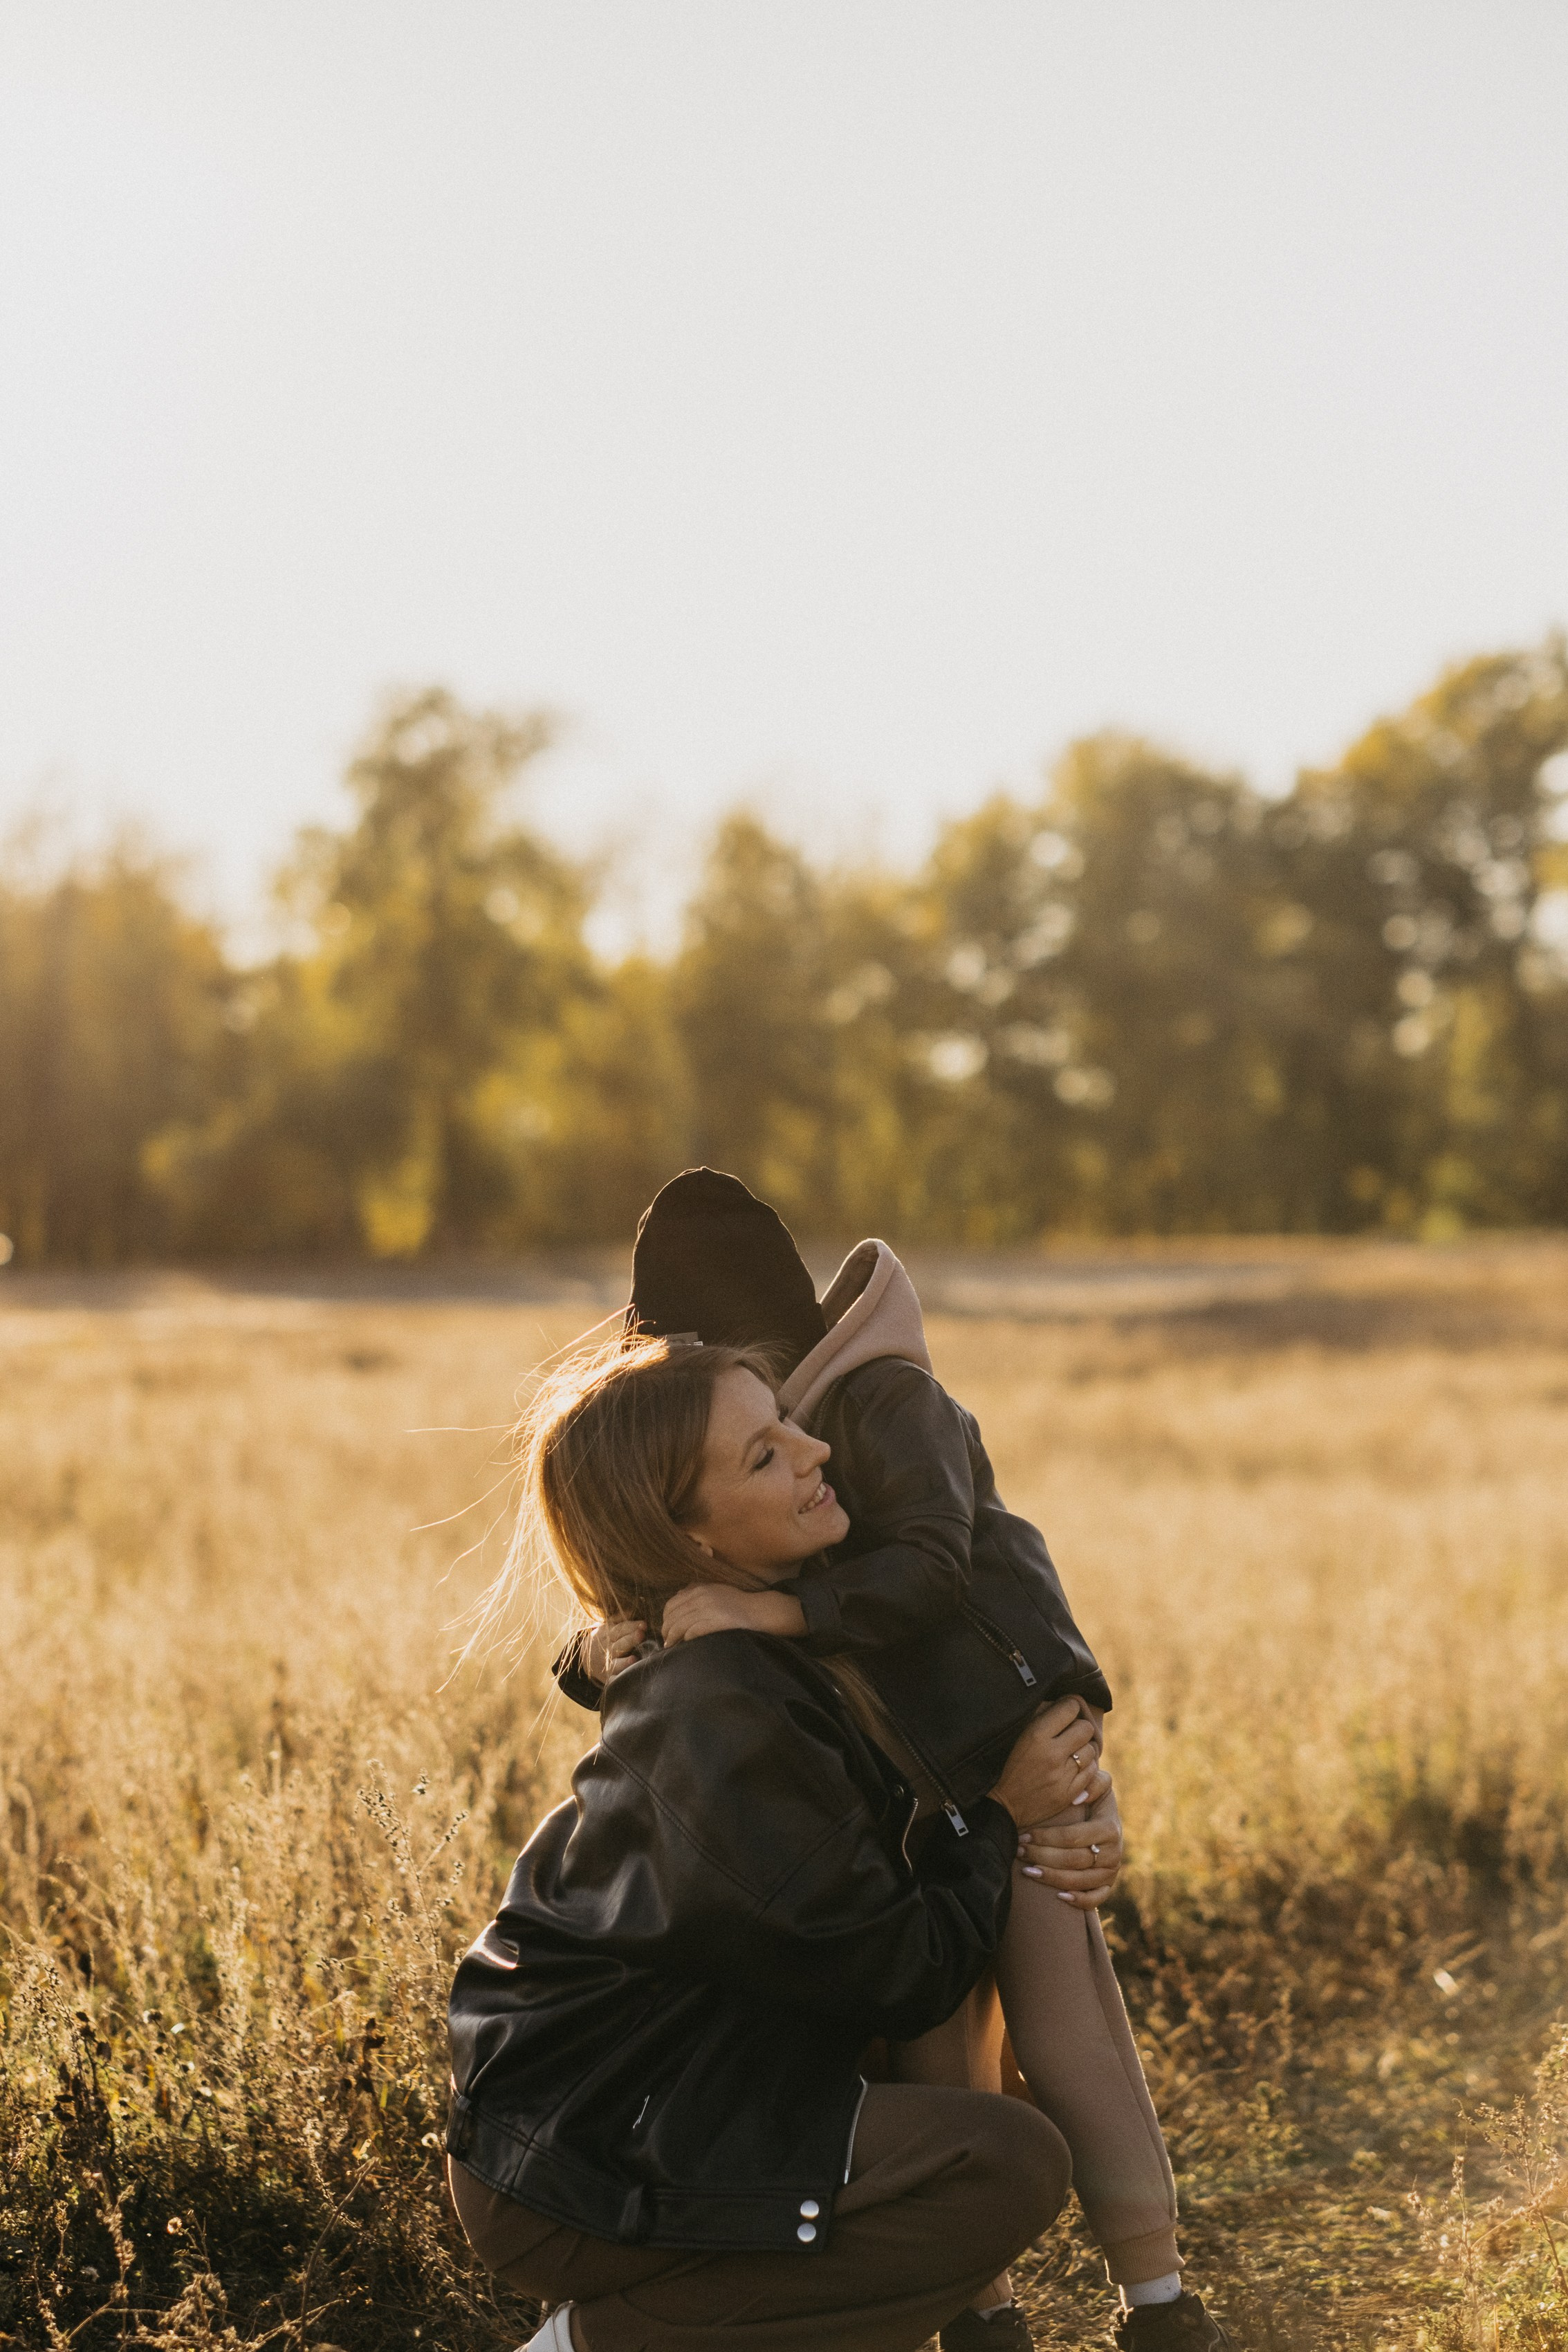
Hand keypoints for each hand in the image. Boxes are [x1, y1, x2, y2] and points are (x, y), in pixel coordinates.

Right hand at [582, 1618, 644, 1682]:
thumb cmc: (606, 1639)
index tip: (643, 1624)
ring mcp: (607, 1664)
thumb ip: (620, 1618)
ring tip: (634, 1659)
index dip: (631, 1626)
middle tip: (641, 1634)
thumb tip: (631, 1609)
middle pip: (620, 1644)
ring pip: (616, 1663)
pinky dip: (616, 1680)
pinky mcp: (607, 1677)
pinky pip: (612, 1679)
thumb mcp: (608, 1626)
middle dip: (630, 1640)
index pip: (620, 1629)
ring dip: (624, 1662)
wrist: (585, 1657)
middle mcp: (608, 1649)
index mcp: (608, 1635)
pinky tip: (623, 1679)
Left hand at [661, 1584, 806, 1645]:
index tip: (665, 1628)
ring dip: (672, 1637)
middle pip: (673, 1616)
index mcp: (699, 1589)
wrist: (758, 1610)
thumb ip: (696, 1592)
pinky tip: (685, 1645)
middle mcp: (701, 1597)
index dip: (665, 1618)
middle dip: (666, 1630)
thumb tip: (678, 1597)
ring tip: (670, 1646)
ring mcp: (709, 1609)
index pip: (671, 1604)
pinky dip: (686, 1639)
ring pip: (680, 1625)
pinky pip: (693, 1632)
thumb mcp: (715, 1590)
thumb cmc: (736, 1603)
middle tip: (666, 1641)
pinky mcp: (717, 1622)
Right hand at [990, 1698, 1102, 1827]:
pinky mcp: (1069, 1793)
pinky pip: (1091, 1772)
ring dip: (1083, 1749)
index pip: (1070, 1708)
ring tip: (1071, 1753)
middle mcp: (1051, 1754)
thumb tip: (1060, 1702)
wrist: (1002, 1806)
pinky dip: (1085, 1768)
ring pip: (1091, 1750)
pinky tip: (1072, 1769)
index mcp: (1036, 1735)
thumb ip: (1039, 1716)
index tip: (1065, 1712)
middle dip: (1079, 1728)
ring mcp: (1062, 1776)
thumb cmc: (1007, 1765)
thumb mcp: (1017, 1735)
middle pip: (1085, 1728)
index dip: (1069, 1707)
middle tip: (1070, 1734)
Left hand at [1018, 1781, 1123, 1908]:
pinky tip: (1058, 1896)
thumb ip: (1093, 1783)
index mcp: (1109, 1827)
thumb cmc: (1093, 1799)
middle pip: (1073, 1860)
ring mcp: (1112, 1871)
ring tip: (1027, 1870)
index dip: (1046, 1838)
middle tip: (1019, 1851)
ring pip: (1080, 1881)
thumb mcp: (1098, 1784)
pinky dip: (1079, 1901)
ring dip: (1051, 1878)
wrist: (1105, 1817)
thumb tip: (1077, 1798)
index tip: (1024, 1835)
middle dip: (1042, 1856)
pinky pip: (1097, 1899)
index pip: (1072, 1837)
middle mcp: (1114, 1852)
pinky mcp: (1109, 1885)